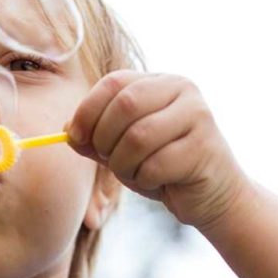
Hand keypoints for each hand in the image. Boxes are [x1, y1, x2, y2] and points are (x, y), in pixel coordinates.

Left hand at [63, 70, 252, 231]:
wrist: (210, 195)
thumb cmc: (163, 168)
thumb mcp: (122, 150)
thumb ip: (95, 138)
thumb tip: (67, 129)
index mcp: (159, 82)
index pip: (114, 82)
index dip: (87, 110)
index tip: (75, 137)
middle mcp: (182, 89)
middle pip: (125, 106)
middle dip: (105, 140)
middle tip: (109, 160)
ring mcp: (197, 115)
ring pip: (138, 137)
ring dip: (124, 165)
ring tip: (134, 173)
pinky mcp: (204, 147)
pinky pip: (155, 165)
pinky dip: (145, 180)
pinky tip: (158, 182)